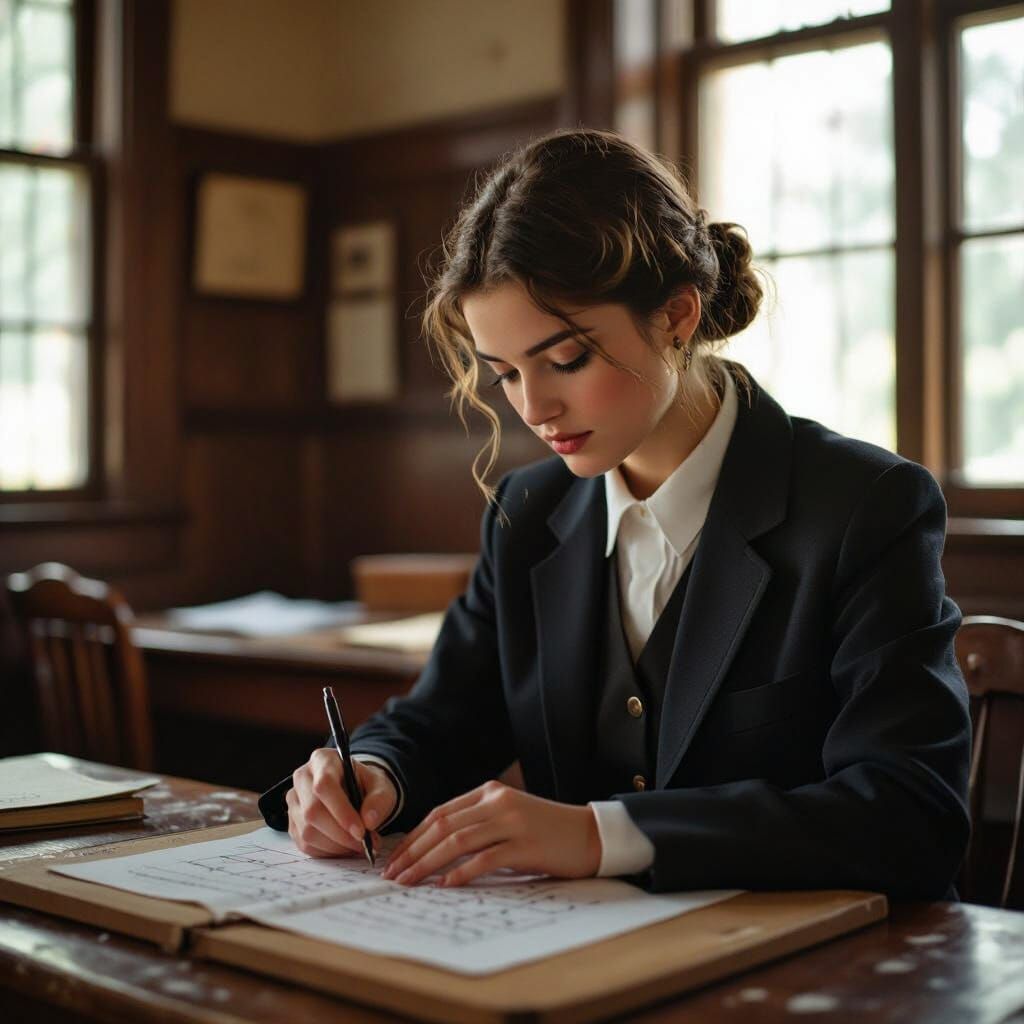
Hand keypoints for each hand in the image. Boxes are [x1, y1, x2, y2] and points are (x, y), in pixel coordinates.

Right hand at [286, 748, 396, 857]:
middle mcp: (302, 778)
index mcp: (323, 760)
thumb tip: (369, 821)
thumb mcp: (382, 786)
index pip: (324, 785)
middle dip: (341, 834)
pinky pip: (305, 845)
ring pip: (307, 831)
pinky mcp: (293, 823)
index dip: (342, 811)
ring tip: (358, 845)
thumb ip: (379, 800)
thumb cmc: (367, 786)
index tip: (361, 831)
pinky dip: (328, 852)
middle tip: (364, 843)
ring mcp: (294, 801)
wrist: (357, 791)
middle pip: (312, 811)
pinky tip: (345, 847)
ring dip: (336, 845)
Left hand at [380, 780, 601, 886]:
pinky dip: (461, 873)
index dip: (414, 836)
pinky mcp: (525, 844)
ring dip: (428, 863)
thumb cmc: (545, 832)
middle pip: (443, 825)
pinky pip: (485, 859)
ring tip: (409, 882)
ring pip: (457, 840)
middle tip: (393, 874)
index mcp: (489, 791)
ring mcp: (511, 821)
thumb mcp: (507, 818)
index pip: (440, 813)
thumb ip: (477, 825)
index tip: (395, 858)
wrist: (589, 834)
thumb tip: (435, 851)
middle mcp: (497, 802)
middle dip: (413, 851)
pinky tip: (445, 885)